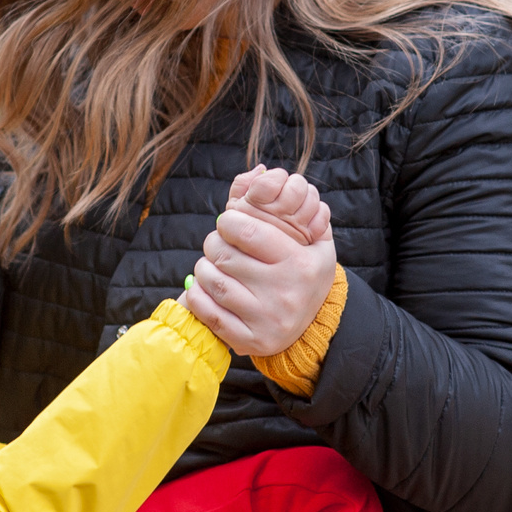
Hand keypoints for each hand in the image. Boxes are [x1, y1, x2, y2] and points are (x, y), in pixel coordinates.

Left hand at [179, 166, 336, 355]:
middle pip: (225, 256)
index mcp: (299, 264)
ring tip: (211, 265)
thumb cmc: (307, 274)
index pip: (247, 231)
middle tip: (217, 243)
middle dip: (213, 244)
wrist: (315, 329)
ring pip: (212, 282)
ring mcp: (265, 318)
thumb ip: (293, 205)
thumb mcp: (315, 241)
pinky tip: (202, 287)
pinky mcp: (249, 340)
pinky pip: (207, 312)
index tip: (228, 223)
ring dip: (202, 268)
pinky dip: (196, 295)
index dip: (228, 221)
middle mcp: (283, 292)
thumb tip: (259, 171)